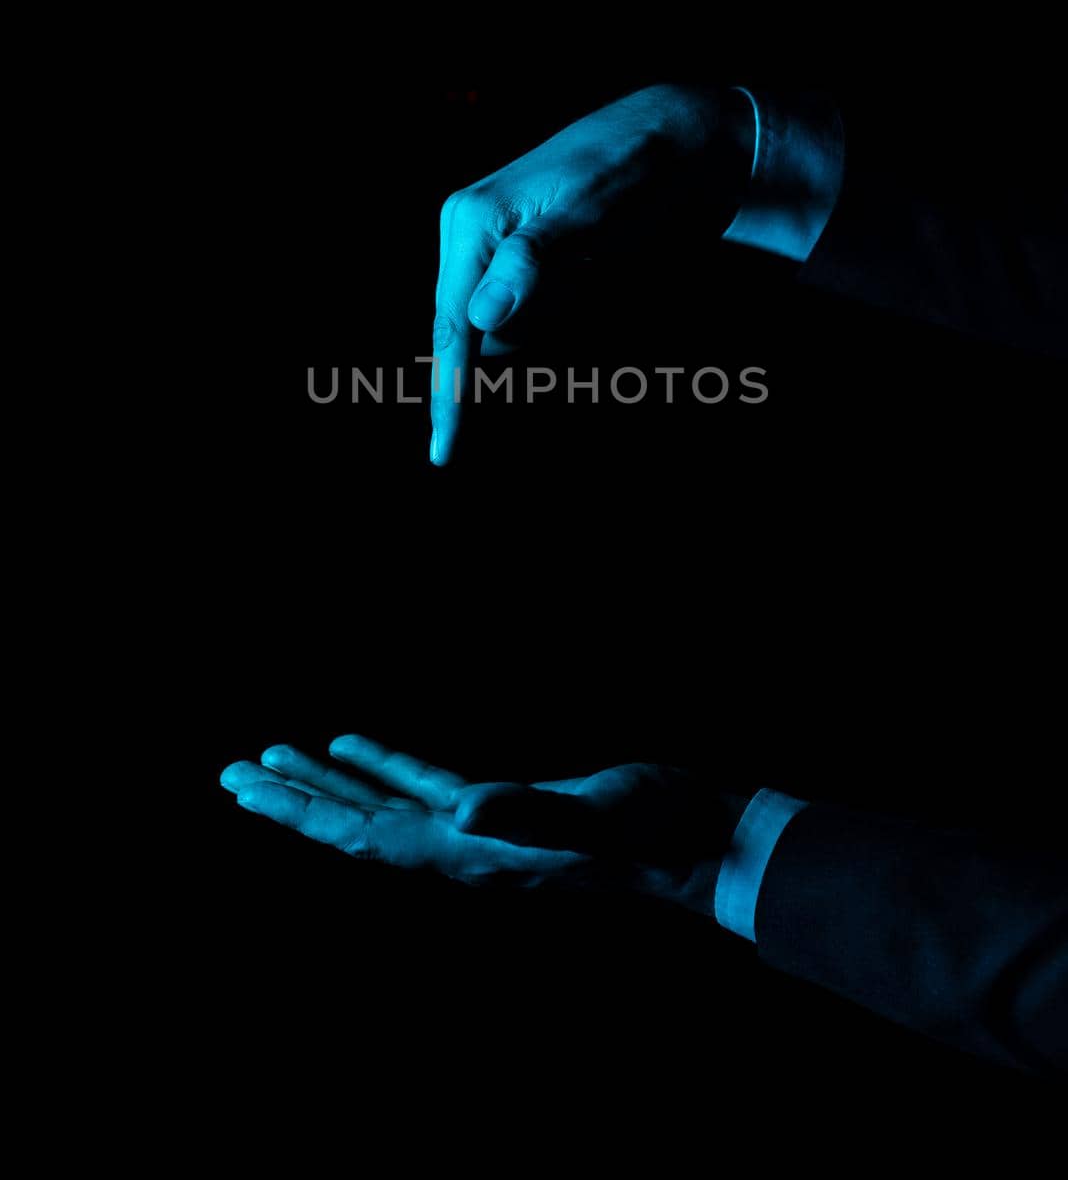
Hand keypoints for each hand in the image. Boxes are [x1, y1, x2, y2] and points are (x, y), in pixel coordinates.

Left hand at [220, 735, 744, 914]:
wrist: (695, 837)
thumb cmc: (650, 831)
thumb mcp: (591, 817)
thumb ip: (528, 816)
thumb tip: (464, 812)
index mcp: (467, 853)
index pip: (363, 836)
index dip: (303, 813)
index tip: (246, 791)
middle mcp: (459, 849)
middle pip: (355, 826)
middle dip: (292, 801)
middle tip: (231, 775)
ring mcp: (478, 830)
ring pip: (382, 805)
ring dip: (327, 783)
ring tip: (273, 757)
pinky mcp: (503, 806)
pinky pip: (424, 787)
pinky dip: (383, 765)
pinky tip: (356, 745)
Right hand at [430, 84, 752, 463]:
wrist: (679, 138)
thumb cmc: (633, 170)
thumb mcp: (590, 213)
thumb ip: (533, 263)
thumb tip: (482, 318)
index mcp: (472, 222)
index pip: (453, 327)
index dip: (450, 394)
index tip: (443, 454)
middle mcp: (471, 233)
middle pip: (475, 333)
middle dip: (526, 339)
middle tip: (591, 284)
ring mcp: (495, 244)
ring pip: (509, 325)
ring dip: (556, 316)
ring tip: (601, 266)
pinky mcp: (524, 254)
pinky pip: (530, 309)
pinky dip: (563, 306)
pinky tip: (597, 268)